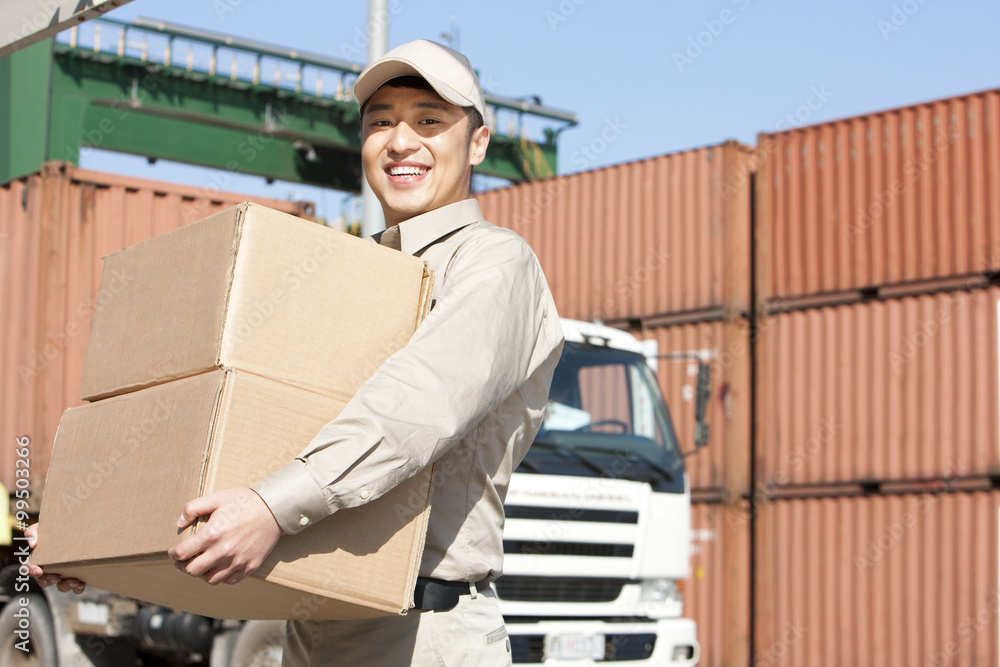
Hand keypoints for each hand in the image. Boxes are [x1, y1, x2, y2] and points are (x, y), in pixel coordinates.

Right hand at [24, 524, 85, 593]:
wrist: (80, 527)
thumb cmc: (57, 528)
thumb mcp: (43, 526)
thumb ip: (33, 532)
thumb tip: (33, 544)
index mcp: (38, 559)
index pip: (28, 568)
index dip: (31, 571)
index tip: (38, 570)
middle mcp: (49, 569)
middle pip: (43, 581)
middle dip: (49, 580)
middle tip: (57, 577)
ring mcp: (62, 574)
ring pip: (60, 586)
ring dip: (65, 586)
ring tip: (75, 581)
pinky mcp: (76, 576)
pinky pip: (75, 588)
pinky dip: (77, 588)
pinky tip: (82, 584)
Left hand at [167, 488, 282, 585]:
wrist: (274, 509)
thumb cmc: (244, 502)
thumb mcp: (216, 498)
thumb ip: (193, 508)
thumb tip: (179, 523)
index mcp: (212, 534)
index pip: (183, 553)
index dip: (173, 554)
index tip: (173, 552)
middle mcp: (223, 552)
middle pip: (192, 571)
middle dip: (182, 566)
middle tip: (182, 561)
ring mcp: (238, 562)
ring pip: (210, 580)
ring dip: (201, 574)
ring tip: (201, 565)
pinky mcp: (250, 567)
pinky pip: (229, 581)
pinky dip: (221, 577)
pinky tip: (219, 567)